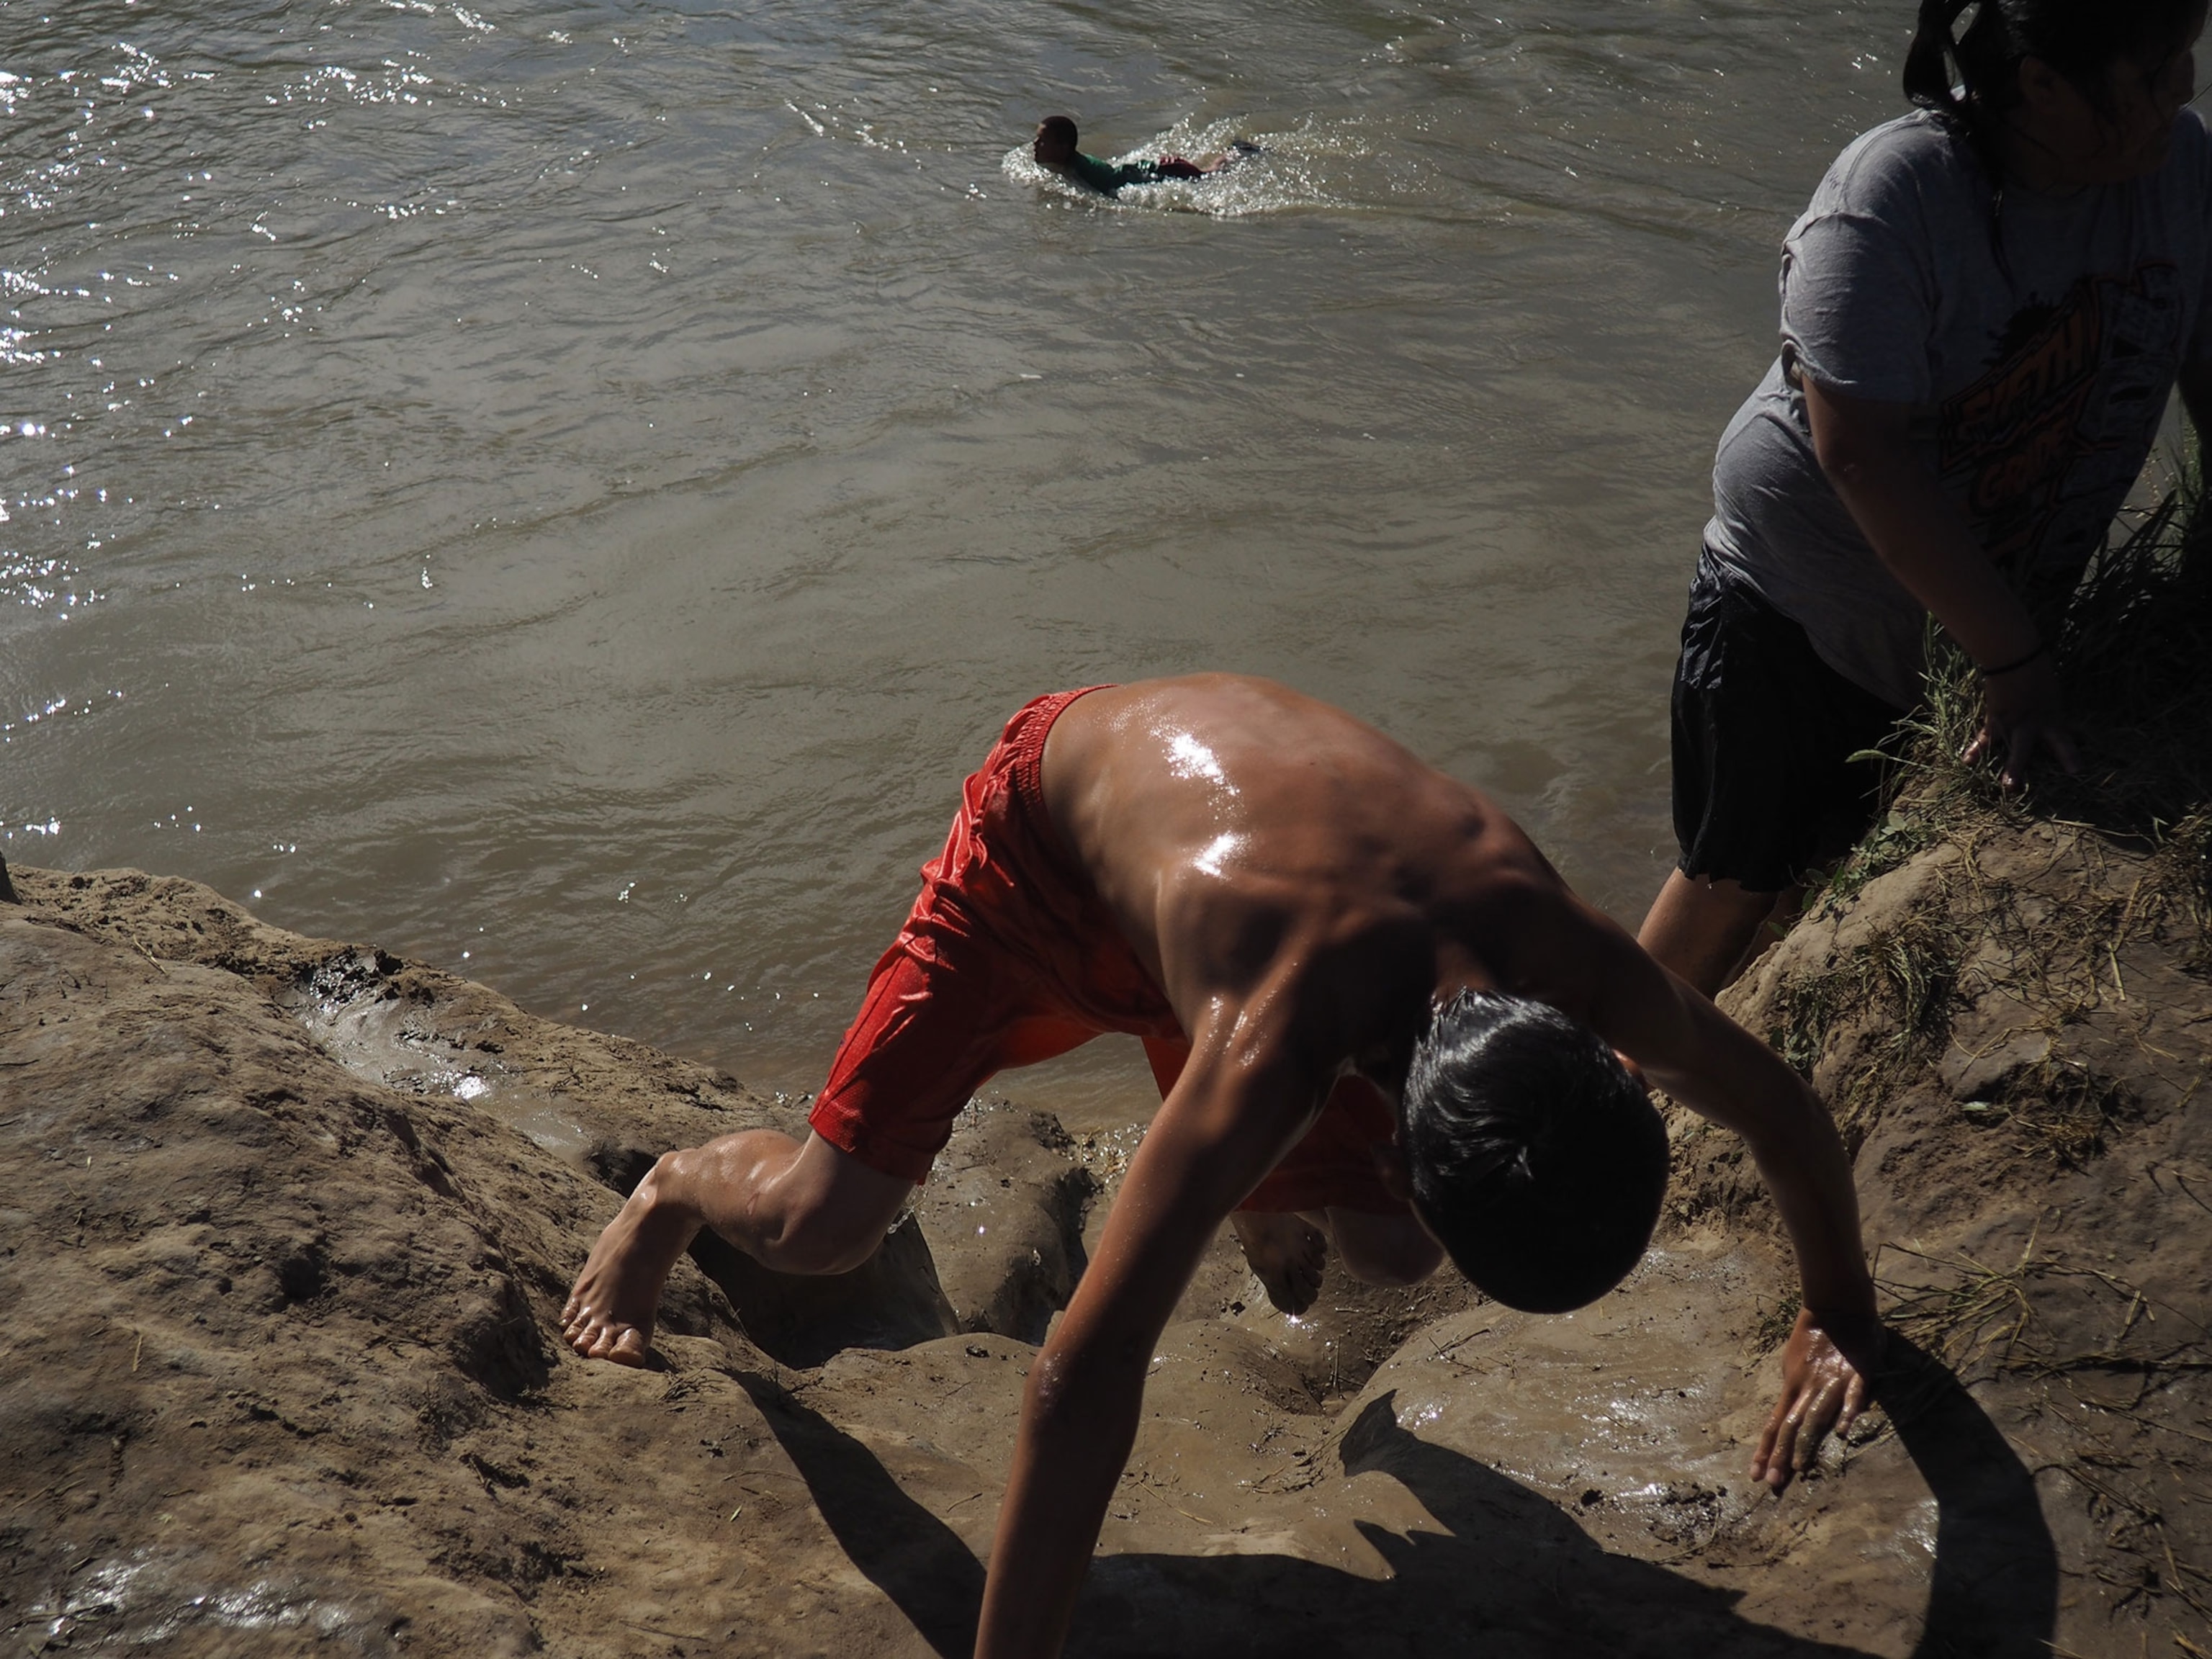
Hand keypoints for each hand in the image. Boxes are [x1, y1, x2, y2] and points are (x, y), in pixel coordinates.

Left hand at [1751, 1307, 1879, 1491]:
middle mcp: (1807, 1388)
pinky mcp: (1857, 1373)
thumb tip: (1794, 1415)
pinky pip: (1851, 1395)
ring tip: (1797, 1466)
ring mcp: (1830, 1382)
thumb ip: (1798, 1391)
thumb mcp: (1797, 1365)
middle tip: (1773, 1483)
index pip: (1774, 1424)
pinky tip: (1843, 1432)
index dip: (1765, 1449)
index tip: (1756, 1475)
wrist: (1837, 1305)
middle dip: (1780, 1455)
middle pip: (1790, 1426)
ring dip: (1806, 1441)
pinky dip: (1847, 1411)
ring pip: (1815, 1416)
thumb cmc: (1817, 1337)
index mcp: (1792, 1387)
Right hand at [1964, 654, 2078, 789]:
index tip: (2077, 771)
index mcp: (2052, 717)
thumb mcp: (2051, 691)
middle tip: (2066, 777)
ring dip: (2013, 769)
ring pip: (2015, 749)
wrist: (2012, 660)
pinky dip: (1975, 750)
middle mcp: (2035, 725)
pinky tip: (1966, 762)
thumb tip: (2049, 712)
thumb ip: (2050, 707)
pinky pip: (1985, 738)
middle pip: (2049, 748)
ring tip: (2008, 787)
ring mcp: (2014, 725)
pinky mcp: (1995, 720)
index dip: (2071, 754)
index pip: (2065, 738)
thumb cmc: (2036, 669)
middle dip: (2059, 762)